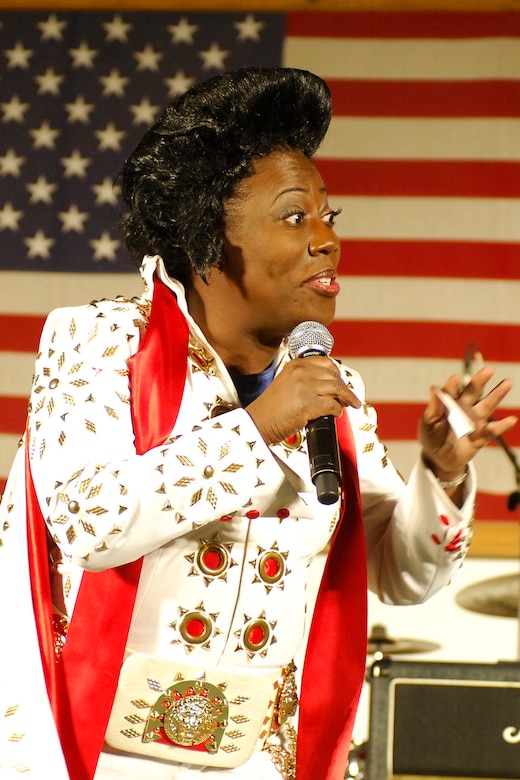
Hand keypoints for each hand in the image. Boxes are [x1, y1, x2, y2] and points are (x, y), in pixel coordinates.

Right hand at [246, 356, 360, 444]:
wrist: (258, 421)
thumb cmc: (272, 407)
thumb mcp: (286, 382)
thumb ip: (305, 379)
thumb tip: (328, 385)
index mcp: (296, 365)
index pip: (326, 363)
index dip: (337, 373)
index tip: (341, 380)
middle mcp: (301, 373)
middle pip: (334, 376)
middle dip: (345, 388)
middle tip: (349, 397)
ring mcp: (305, 388)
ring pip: (336, 389)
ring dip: (346, 398)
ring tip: (349, 404)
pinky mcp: (308, 404)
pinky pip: (332, 405)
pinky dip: (337, 411)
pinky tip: (336, 414)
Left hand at [420, 366, 516, 480]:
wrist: (439, 459)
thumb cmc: (432, 437)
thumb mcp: (428, 423)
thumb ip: (433, 408)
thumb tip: (433, 388)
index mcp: (449, 403)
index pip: (452, 391)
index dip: (453, 385)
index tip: (455, 379)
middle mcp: (464, 408)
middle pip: (473, 392)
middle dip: (480, 381)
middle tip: (489, 370)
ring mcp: (474, 421)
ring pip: (486, 405)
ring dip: (497, 395)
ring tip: (507, 383)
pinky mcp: (480, 436)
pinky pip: (492, 430)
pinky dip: (501, 426)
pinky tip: (511, 420)